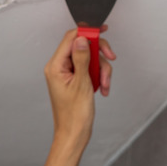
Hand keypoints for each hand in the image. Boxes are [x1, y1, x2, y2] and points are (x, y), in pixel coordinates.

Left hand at [44, 26, 116, 146]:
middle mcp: (60, 67)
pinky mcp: (76, 79)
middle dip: (99, 54)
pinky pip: (91, 70)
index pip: (71, 39)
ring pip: (90, 59)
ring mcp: (68, 74)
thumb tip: (82, 39)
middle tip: (111, 58)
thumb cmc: (74, 115)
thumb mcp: (82, 83)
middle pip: (83, 47)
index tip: (103, 30)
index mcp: (56, 66)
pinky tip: (102, 88)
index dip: (87, 32)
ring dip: (102, 70)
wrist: (74, 135)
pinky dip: (99, 77)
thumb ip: (82, 58)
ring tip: (105, 85)